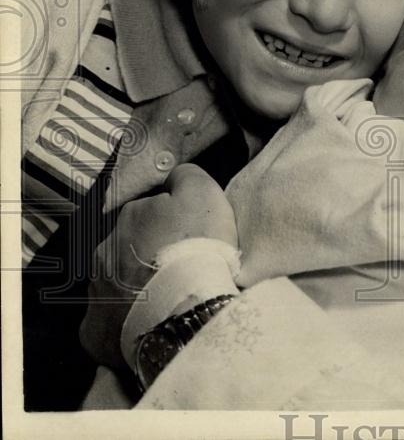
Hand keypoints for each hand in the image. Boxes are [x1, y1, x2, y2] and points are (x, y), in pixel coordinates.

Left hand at [79, 164, 236, 368]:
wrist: (184, 309)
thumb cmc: (195, 245)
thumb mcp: (203, 191)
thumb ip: (185, 176)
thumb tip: (174, 178)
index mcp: (128, 217)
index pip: (149, 211)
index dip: (174, 222)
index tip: (193, 235)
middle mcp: (103, 253)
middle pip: (128, 248)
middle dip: (148, 255)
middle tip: (180, 268)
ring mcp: (95, 294)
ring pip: (116, 285)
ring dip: (136, 288)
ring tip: (168, 299)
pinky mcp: (95, 333)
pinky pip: (107, 324)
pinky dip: (123, 324)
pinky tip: (145, 326)